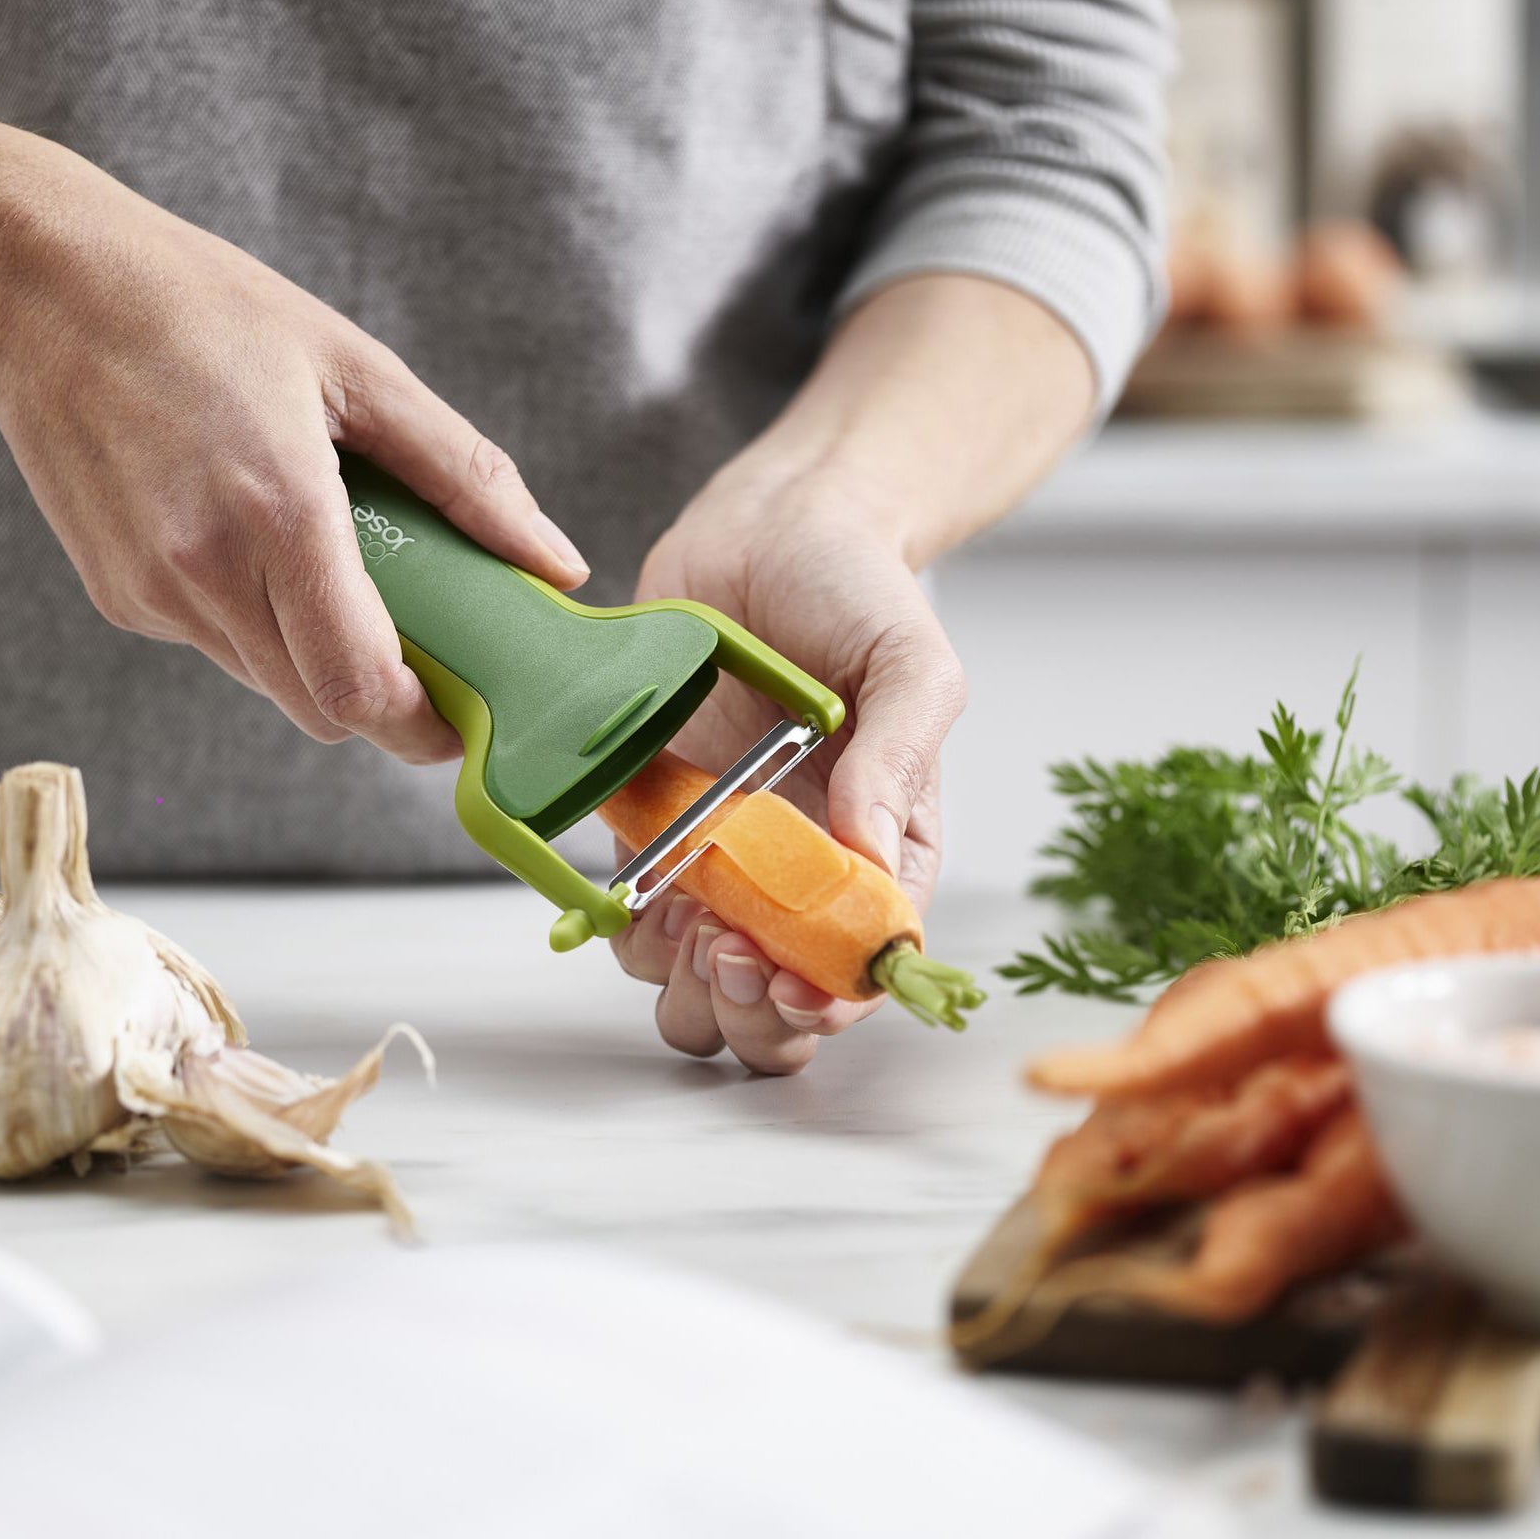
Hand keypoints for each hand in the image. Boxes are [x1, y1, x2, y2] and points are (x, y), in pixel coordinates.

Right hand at [0, 156, 589, 756]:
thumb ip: (467, 477)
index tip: (464, 715)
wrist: (37, 288)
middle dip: (385, 702)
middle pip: (323, 710)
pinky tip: (252, 543)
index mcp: (281, 514)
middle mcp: (208, 572)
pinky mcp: (120, 600)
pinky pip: (219, 647)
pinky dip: (259, 624)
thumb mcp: (359, 371)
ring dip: (320, 659)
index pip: (362, 690)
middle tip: (426, 646)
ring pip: (271, 685)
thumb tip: (557, 562)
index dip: (423, 726)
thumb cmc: (207, 312)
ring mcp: (154, 594)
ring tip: (335, 569)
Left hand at [611, 456, 964, 1074]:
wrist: (770, 526)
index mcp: (880, 852)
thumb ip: (897, 756)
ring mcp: (724, 859)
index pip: (862, 966)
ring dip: (685, 983)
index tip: (789, 985)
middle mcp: (801, 873)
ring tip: (685, 921)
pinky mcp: (653, 830)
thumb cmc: (857, 590)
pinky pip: (632, 921)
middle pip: (778, 1006)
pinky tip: (640, 889)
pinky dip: (628, 930)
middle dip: (750, 1012)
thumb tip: (868, 848)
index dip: (828, 1001)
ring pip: (696, 984)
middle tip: (728, 953)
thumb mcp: (910, 664)